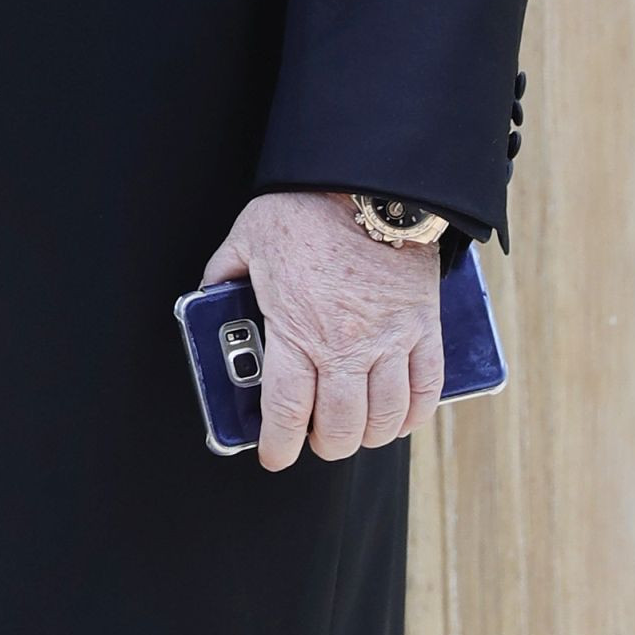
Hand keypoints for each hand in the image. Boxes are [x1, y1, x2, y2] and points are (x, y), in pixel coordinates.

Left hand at [198, 189, 444, 470]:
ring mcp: (389, 339)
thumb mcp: (249, 237)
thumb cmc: (306, 207)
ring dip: (368, 435)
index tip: (274, 455)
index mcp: (296, 330)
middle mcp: (345, 346)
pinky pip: (426, 389)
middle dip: (325, 444)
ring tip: (355, 431)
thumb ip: (226, 273)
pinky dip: (414, 414)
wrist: (368, 179)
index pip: (286, 411)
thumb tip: (208, 296)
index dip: (278, 445)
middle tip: (316, 440)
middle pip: (339, 426)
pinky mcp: (423, 326)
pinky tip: (400, 418)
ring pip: (384, 417)